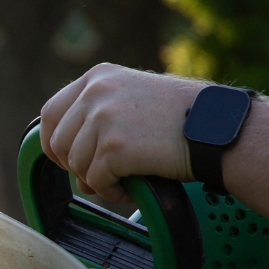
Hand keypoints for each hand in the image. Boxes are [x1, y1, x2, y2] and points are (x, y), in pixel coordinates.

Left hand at [40, 64, 201, 201]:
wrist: (217, 129)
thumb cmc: (182, 119)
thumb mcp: (133, 99)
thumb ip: (98, 119)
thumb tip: (70, 165)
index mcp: (98, 76)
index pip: (51, 112)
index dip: (53, 141)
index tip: (64, 158)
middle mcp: (96, 92)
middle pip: (58, 142)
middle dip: (74, 165)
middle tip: (100, 173)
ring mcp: (104, 118)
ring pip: (76, 165)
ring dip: (97, 180)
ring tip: (124, 178)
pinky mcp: (114, 146)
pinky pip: (96, 181)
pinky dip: (111, 191)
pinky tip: (131, 187)